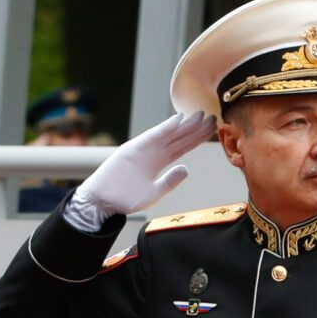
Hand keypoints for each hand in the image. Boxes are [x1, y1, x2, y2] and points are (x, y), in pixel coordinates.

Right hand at [70, 109, 215, 221]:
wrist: (103, 202)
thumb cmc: (125, 199)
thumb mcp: (154, 192)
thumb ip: (170, 181)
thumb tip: (186, 169)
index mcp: (159, 162)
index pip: (182, 147)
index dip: (197, 139)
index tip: (212, 131)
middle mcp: (153, 152)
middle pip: (179, 138)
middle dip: (196, 129)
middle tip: (213, 117)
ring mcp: (144, 149)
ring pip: (169, 134)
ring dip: (185, 125)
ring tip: (201, 115)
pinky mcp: (133, 148)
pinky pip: (152, 136)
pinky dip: (165, 127)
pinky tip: (179, 119)